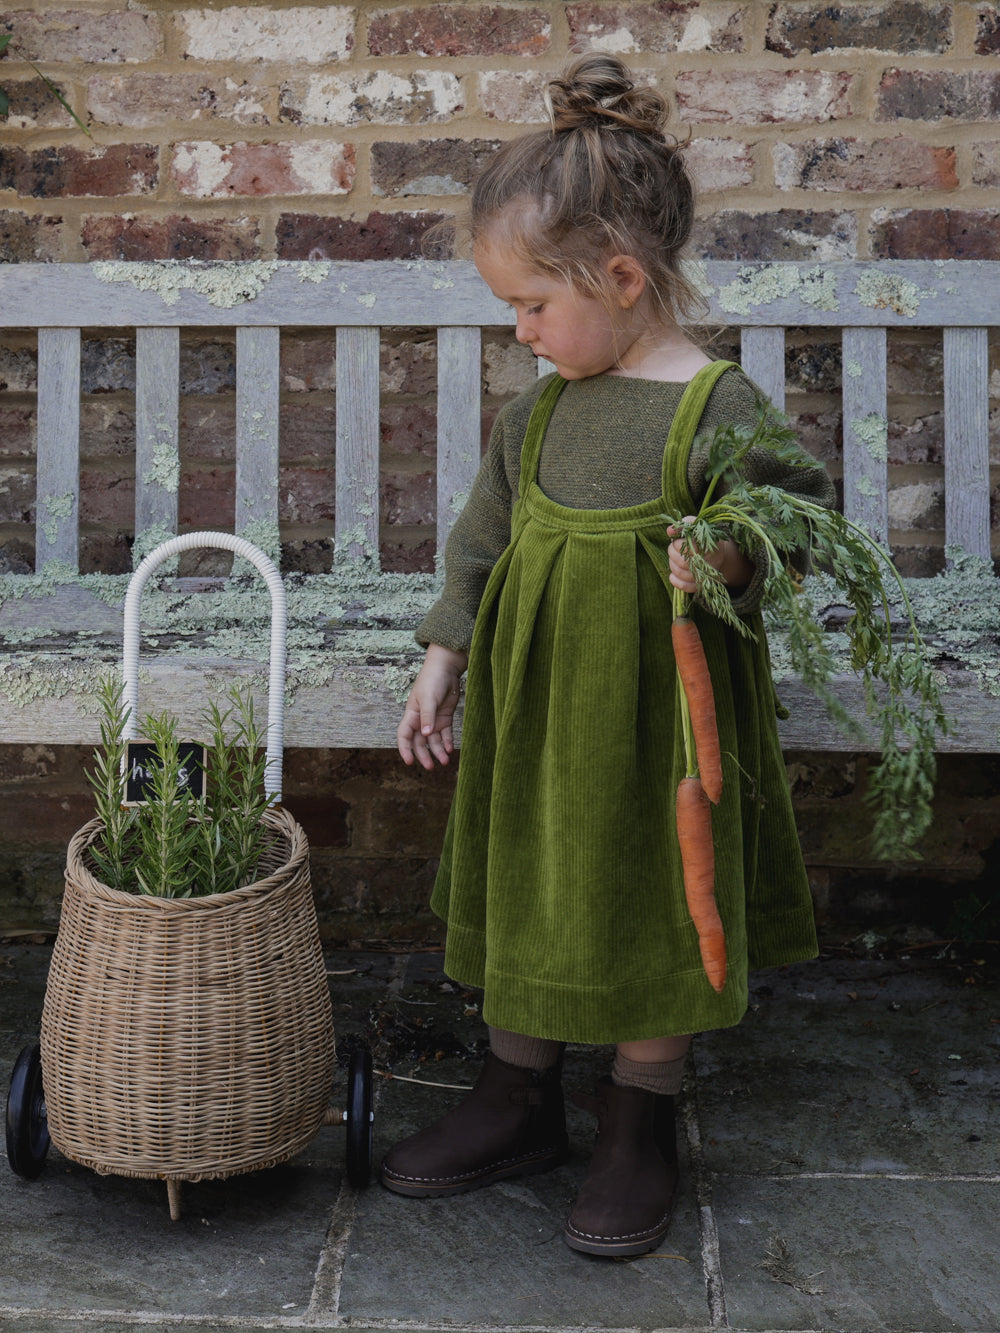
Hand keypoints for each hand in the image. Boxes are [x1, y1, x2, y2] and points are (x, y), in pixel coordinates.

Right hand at [397, 643, 468, 768]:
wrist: (447, 668)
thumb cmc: (432, 680)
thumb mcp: (428, 698)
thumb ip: (427, 717)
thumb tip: (425, 735)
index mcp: (411, 715)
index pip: (404, 735)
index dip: (405, 749)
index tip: (410, 762)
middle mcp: (421, 720)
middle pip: (419, 742)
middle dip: (424, 755)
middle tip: (431, 767)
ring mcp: (433, 719)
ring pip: (433, 740)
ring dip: (438, 751)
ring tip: (445, 761)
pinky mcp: (445, 717)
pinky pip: (445, 734)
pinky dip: (447, 742)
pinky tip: (451, 749)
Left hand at [668, 516, 753, 593]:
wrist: (716, 552)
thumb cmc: (702, 537)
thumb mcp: (696, 526)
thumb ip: (683, 525)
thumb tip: (669, 530)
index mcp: (711, 544)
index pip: (689, 547)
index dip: (677, 544)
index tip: (676, 541)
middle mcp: (712, 560)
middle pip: (683, 562)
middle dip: (673, 554)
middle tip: (673, 548)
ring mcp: (708, 574)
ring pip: (683, 573)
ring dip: (673, 566)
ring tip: (674, 558)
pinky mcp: (702, 584)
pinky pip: (687, 587)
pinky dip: (676, 581)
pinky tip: (672, 576)